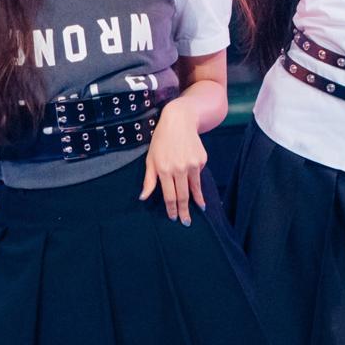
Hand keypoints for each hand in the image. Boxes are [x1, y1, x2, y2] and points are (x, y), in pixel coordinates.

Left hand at [140, 103, 207, 225]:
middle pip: (183, 196)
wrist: (179, 121)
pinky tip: (197, 187)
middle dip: (185, 211)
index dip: (172, 209)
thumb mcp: (150, 159)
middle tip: (186, 222)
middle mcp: (179, 168)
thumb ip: (148, 180)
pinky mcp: (202, 160)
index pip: (169, 196)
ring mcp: (192, 164)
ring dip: (196, 201)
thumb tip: (143, 198)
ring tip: (200, 210)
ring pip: (194, 188)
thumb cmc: (161, 141)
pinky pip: (198, 175)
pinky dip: (197, 182)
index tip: (174, 218)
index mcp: (164, 170)